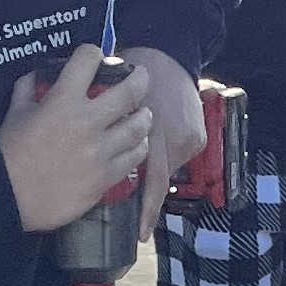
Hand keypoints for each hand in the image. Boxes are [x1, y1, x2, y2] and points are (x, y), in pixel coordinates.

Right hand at [0, 45, 153, 233]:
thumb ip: (29, 87)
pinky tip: (137, 144)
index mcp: (63, 99)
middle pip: (131, 90)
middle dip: (140, 78)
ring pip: (140, 126)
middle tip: (141, 77)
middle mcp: (88, 121)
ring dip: (144, 116)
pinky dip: (139, 147)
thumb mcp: (15, 111)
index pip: (89, 58)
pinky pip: (135, 157)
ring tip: (143, 114)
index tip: (96, 58)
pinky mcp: (106, 176)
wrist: (8, 197)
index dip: (94, 53)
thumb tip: (39, 73)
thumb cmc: (9, 153)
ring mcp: (101, 150)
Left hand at [121, 45, 205, 224]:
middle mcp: (179, 141)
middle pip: (160, 179)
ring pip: (167, 167)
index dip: (148, 212)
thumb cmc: (131, 72)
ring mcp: (190, 139)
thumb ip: (104, 131)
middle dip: (148, 195)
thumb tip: (87, 155)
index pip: (154, 183)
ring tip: (138, 168)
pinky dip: (164, 155)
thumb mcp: (111, 101)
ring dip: (152, 168)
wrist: (167, 50)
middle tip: (135, 216)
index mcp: (157, 135)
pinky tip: (154, 149)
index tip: (141, 234)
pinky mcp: (198, 136)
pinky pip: (177, 155)